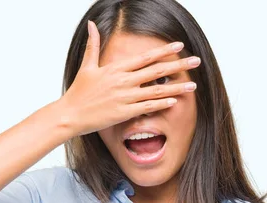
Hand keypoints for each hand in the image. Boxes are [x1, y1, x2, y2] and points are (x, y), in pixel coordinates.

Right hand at [57, 20, 200, 136]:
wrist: (70, 114)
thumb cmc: (78, 92)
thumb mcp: (87, 66)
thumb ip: (93, 45)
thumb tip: (91, 24)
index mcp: (116, 69)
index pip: (145, 57)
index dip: (163, 51)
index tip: (179, 46)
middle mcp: (123, 81)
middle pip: (156, 71)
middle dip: (178, 65)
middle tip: (196, 61)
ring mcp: (125, 97)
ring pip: (156, 91)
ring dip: (176, 87)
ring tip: (193, 86)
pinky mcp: (124, 113)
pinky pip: (147, 107)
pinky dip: (162, 104)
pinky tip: (175, 101)